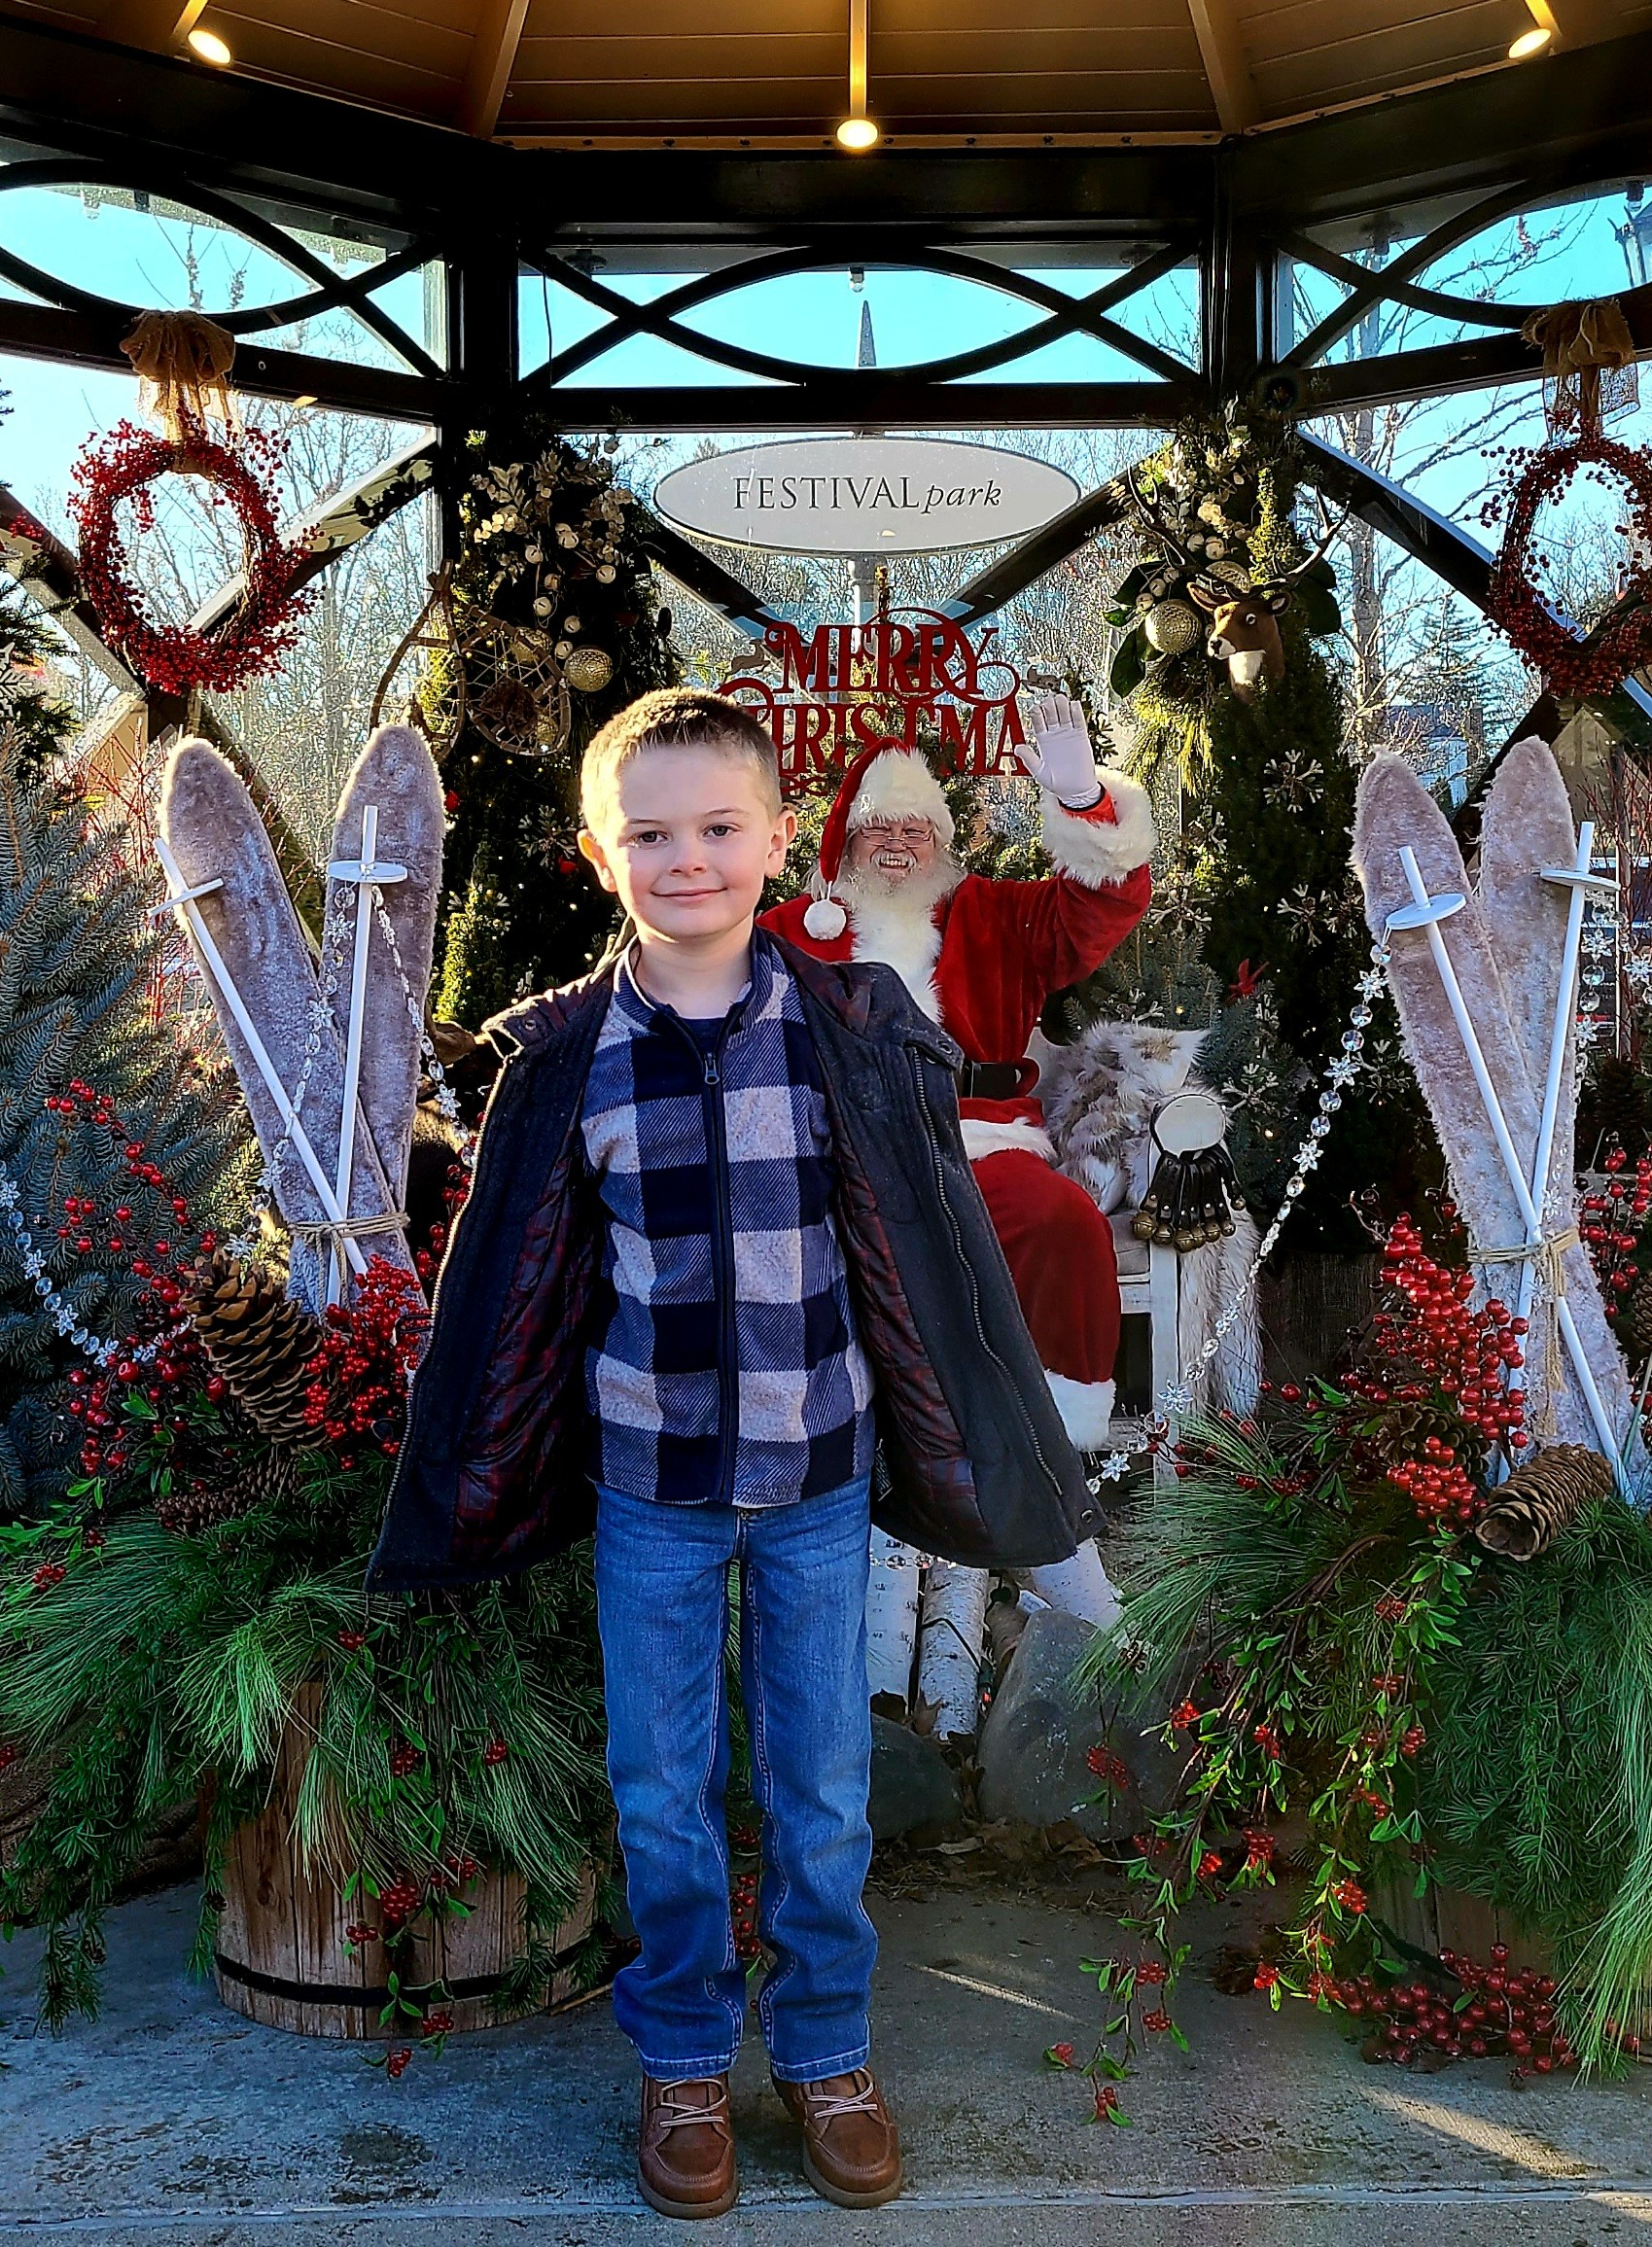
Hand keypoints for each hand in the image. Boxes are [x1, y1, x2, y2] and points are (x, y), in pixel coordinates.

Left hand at [1015, 692, 1102, 808]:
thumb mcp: (1039, 772)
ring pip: (1064, 710)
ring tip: (1061, 702)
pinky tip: (1073, 706)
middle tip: (1050, 703)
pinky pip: (1078, 719)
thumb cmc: (1057, 783)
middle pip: (1050, 710)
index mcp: (1042, 740)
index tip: (1036, 708)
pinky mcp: (1081, 735)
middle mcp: (1054, 733)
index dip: (1036, 710)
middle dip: (1049, 703)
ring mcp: (1068, 733)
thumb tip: (1017, 747)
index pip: (1037, 718)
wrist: (1076, 790)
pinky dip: (1076, 710)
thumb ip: (1029, 759)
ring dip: (1062, 703)